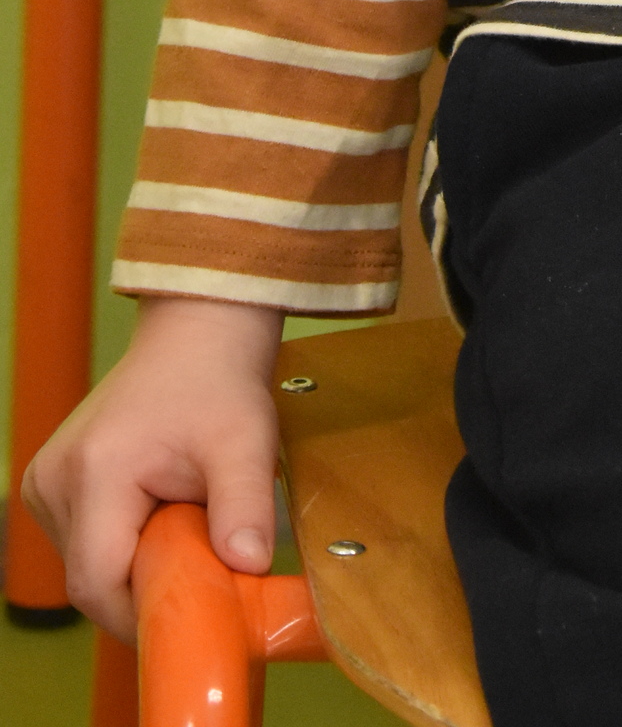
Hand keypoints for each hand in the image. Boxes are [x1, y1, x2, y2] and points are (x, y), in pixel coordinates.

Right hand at [21, 295, 285, 640]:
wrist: (196, 335)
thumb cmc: (219, 383)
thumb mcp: (246, 441)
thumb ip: (246, 506)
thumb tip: (249, 566)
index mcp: (93, 471)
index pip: (97, 583)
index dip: (145, 611)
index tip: (197, 608)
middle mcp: (54, 480)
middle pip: (89, 581)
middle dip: (146, 586)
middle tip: (200, 559)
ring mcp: (45, 482)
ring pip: (86, 566)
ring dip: (134, 565)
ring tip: (182, 521)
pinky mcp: (51, 485)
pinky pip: (83, 543)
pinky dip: (122, 544)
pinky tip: (157, 512)